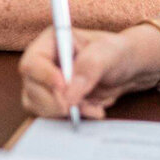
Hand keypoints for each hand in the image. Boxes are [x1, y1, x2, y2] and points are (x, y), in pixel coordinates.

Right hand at [19, 27, 159, 119]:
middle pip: (31, 88)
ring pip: (37, 105)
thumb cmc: (118, 53)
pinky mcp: (54, 100)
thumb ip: (89, 68)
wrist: (128, 70)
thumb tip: (68, 94)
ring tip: (91, 107)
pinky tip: (92, 110)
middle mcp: (44, 62)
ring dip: (64, 111)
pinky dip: (70, 117)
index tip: (64, 87)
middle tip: (77, 106)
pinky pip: (51, 115)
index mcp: (51, 42)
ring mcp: (46, 83)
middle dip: (55, 101)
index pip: (33, 63)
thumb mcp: (108, 53)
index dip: (44, 78)